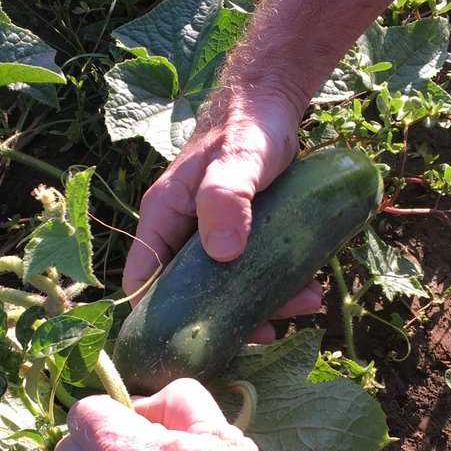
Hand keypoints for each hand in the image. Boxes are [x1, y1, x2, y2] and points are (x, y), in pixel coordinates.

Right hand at [122, 91, 321, 333]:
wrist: (275, 104)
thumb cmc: (247, 126)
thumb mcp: (238, 160)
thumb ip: (225, 198)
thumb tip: (222, 253)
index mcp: (163, 219)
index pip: (142, 280)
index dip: (156, 319)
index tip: (189, 346)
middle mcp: (182, 233)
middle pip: (189, 295)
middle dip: (226, 320)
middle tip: (266, 333)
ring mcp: (213, 238)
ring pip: (227, 288)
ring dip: (263, 305)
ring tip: (304, 304)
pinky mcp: (242, 238)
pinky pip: (252, 274)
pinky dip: (278, 287)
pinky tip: (308, 289)